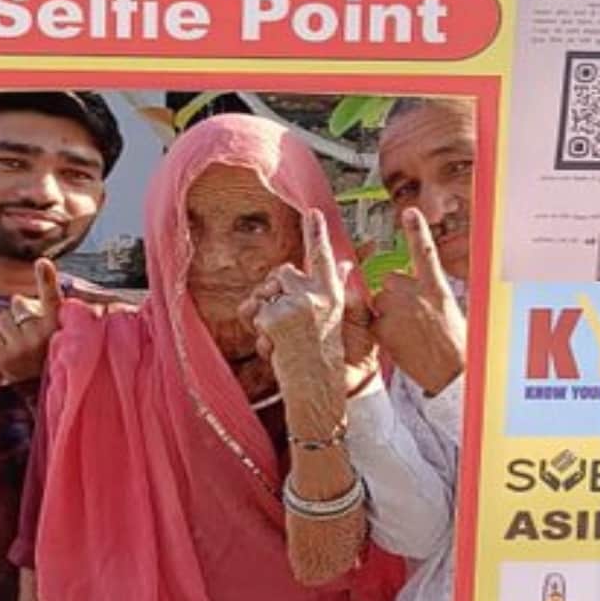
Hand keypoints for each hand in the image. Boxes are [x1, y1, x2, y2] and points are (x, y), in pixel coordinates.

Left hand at [0, 258, 63, 386]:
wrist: (42, 392)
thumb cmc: (47, 355)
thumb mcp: (55, 331)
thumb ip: (39, 312)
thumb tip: (15, 299)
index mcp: (58, 326)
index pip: (52, 298)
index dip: (47, 279)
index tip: (42, 263)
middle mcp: (41, 336)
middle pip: (16, 305)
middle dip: (18, 315)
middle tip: (29, 335)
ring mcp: (21, 348)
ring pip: (0, 319)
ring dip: (5, 328)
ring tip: (17, 345)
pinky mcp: (3, 359)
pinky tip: (5, 351)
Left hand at [243, 210, 372, 395]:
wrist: (318, 388)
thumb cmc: (324, 358)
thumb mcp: (335, 321)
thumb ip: (337, 290)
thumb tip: (346, 265)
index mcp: (332, 294)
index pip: (324, 257)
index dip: (317, 234)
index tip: (313, 212)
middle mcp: (316, 294)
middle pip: (281, 272)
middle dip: (274, 291)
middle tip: (283, 320)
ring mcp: (295, 305)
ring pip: (264, 292)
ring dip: (263, 312)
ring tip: (279, 336)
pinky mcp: (275, 317)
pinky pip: (253, 314)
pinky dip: (256, 330)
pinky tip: (273, 345)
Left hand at [371, 207, 466, 395]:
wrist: (450, 372)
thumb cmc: (453, 344)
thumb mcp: (447, 308)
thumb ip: (424, 291)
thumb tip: (405, 285)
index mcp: (436, 287)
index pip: (425, 252)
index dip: (417, 231)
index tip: (410, 212)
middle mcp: (414, 293)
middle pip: (391, 281)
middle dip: (395, 295)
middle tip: (414, 319)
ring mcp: (394, 309)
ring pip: (379, 301)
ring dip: (386, 313)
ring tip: (408, 334)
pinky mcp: (379, 326)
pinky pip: (372, 319)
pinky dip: (379, 328)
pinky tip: (398, 341)